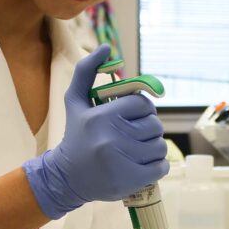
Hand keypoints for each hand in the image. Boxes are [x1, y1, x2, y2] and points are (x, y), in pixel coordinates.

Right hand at [22, 44, 168, 219]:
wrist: (66, 178)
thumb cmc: (76, 136)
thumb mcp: (75, 101)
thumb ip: (86, 71)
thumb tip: (105, 47)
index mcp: (102, 116)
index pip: (143, 104)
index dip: (142, 110)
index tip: (132, 117)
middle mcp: (112, 138)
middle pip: (155, 125)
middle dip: (148, 129)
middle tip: (134, 135)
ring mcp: (123, 161)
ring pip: (160, 146)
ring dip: (153, 148)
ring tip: (136, 151)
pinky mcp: (132, 180)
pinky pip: (161, 167)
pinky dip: (156, 167)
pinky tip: (140, 165)